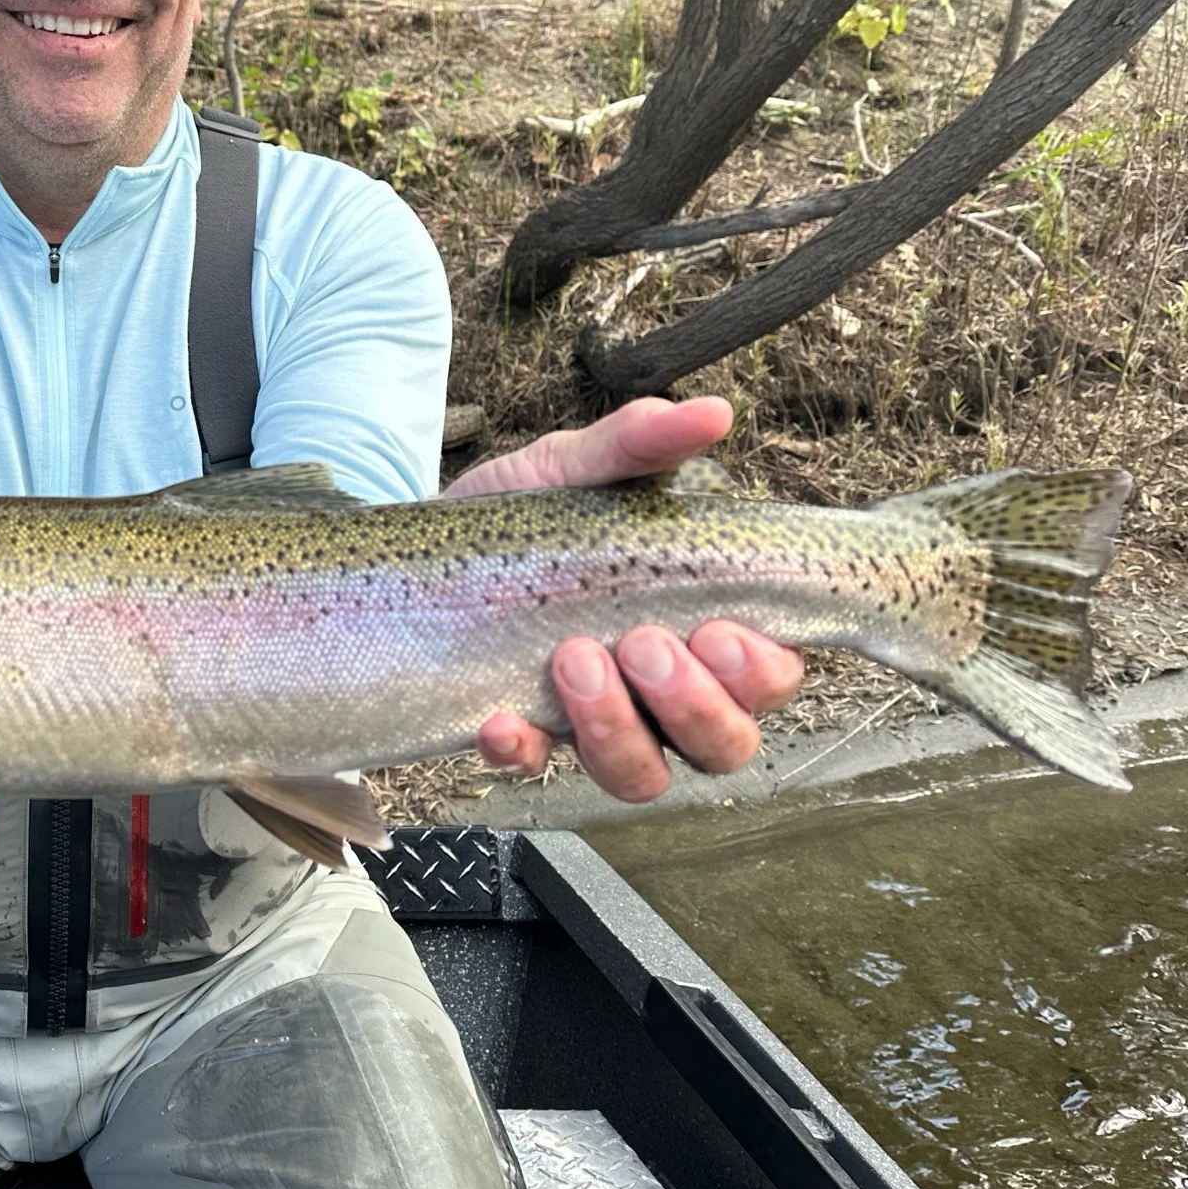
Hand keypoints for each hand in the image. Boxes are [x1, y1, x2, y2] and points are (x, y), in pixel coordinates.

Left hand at [445, 396, 802, 802]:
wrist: (418, 548)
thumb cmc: (526, 516)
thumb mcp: (573, 468)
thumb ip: (637, 445)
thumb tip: (712, 412)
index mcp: (699, 630)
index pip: (769, 678)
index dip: (759, 673)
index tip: (716, 630)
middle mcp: (662, 694)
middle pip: (725, 745)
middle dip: (694, 705)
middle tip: (640, 643)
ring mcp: (595, 725)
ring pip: (645, 776)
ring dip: (618, 732)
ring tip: (572, 659)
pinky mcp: (522, 737)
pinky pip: (536, 771)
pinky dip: (523, 751)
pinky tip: (501, 719)